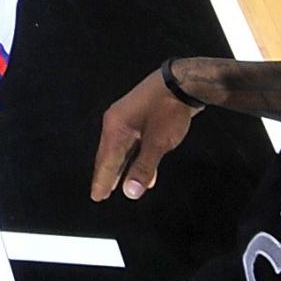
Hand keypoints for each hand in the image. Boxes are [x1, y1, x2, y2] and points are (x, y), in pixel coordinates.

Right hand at [90, 66, 199, 199]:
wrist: (183, 82)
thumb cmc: (168, 112)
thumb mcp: (157, 143)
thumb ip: (143, 168)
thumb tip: (129, 193)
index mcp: (115, 129)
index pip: (106, 161)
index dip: (102, 180)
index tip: (97, 197)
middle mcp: (116, 124)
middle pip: (109, 155)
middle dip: (107, 175)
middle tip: (102, 193)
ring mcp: (129, 120)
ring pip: (122, 150)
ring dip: (122, 168)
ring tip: (118, 185)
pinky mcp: (141, 118)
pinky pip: (133, 144)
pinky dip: (136, 158)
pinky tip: (145, 170)